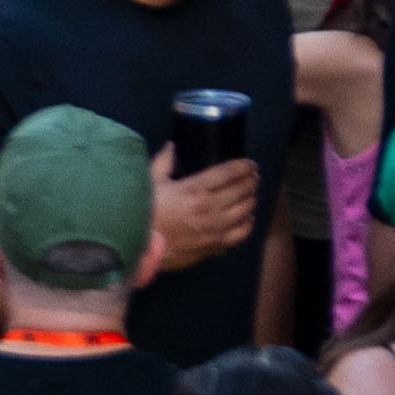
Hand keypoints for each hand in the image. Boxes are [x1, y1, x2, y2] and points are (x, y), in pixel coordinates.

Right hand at [141, 145, 261, 278]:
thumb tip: (172, 147)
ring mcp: (215, 230)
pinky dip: (248, 223)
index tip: (250, 164)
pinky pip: (241, 234)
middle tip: (253, 177)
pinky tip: (246, 218)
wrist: (141, 248)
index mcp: (194, 190)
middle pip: (241, 191)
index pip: (228, 174)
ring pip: (246, 212)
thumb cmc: (144, 214)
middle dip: (251, 181)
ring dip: (252, 200)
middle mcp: (209, 209)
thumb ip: (163, 162)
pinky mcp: (215, 247)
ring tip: (251, 194)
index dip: (243, 167)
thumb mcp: (151, 183)